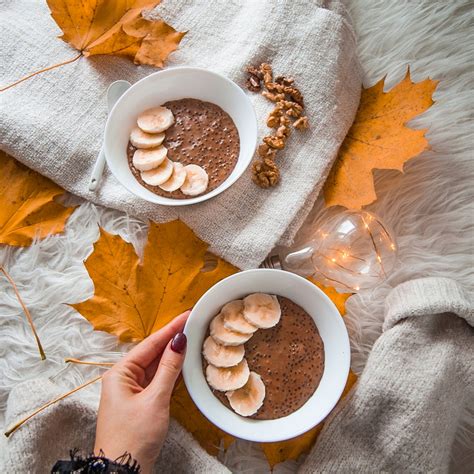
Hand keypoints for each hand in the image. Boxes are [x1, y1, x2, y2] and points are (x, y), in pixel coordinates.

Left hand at [94, 311, 188, 472]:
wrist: (122, 472)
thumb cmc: (133, 437)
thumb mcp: (155, 399)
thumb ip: (168, 369)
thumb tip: (179, 342)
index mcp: (120, 374)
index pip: (150, 344)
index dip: (170, 329)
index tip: (186, 316)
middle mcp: (124, 379)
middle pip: (152, 353)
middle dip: (172, 339)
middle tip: (192, 323)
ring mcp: (132, 392)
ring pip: (156, 367)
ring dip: (173, 355)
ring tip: (191, 338)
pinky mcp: (141, 403)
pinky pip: (158, 381)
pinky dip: (170, 372)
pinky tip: (183, 364)